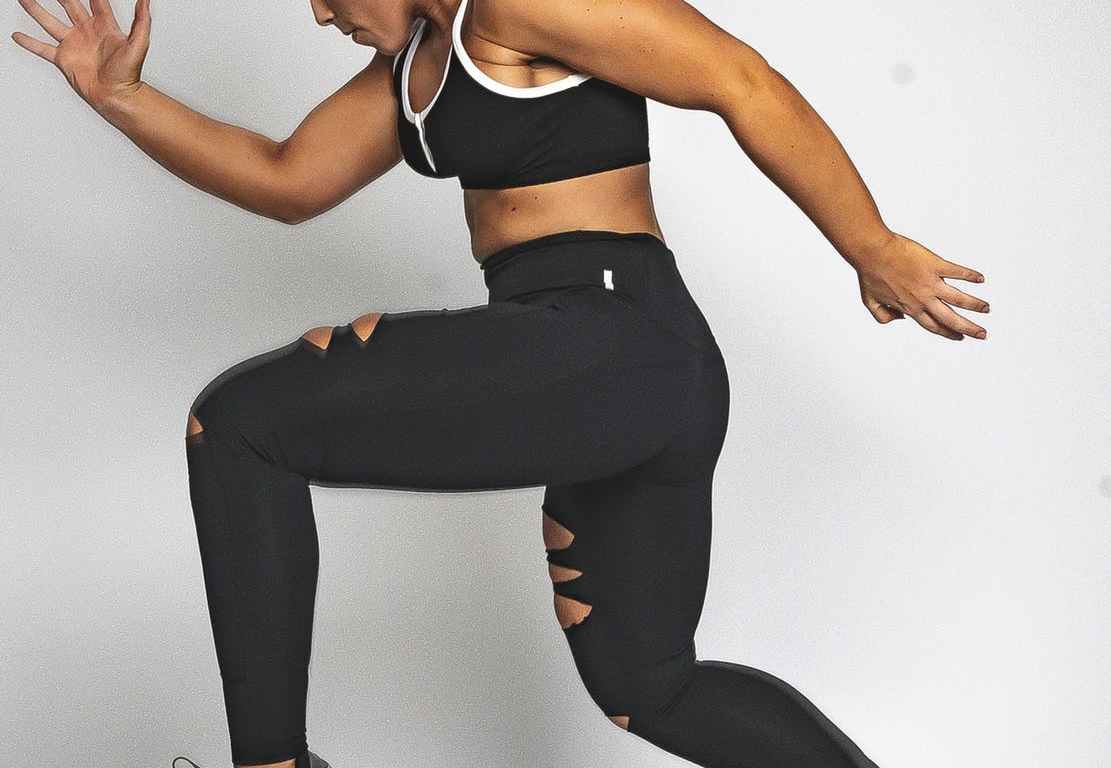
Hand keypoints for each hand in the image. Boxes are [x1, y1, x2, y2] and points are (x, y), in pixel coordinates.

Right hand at [12, 0, 151, 111]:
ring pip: (49, 22)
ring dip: (36, 10)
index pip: (96, 0)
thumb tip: (146, 0)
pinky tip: (18, 35)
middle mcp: (86, 32)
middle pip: (69, 4)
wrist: (116, 96)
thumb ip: (142, 21)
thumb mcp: (139, 44)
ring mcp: (73, 44)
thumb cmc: (129, 74)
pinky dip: (29, 42)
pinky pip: (42, 48)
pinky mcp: (64, 59)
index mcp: (104, 26)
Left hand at [854, 231, 989, 340]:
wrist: (872, 252)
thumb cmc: (869, 274)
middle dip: (968, 328)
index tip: (959, 337)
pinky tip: (981, 278)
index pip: (932, 325)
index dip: (947, 333)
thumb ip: (883, 315)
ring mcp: (930, 282)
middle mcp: (923, 299)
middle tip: (983, 334)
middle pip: (950, 319)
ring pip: (958, 298)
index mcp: (909, 308)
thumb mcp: (870, 302)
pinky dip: (970, 275)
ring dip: (974, 305)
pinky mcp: (934, 265)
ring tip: (987, 308)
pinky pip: (957, 271)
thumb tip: (898, 320)